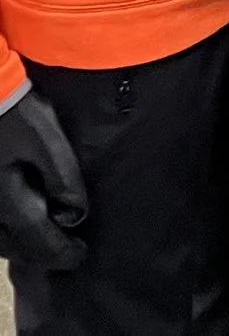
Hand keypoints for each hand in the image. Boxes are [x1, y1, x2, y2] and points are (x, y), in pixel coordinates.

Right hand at [0, 86, 86, 270]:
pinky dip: (6, 233)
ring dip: (21, 245)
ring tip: (43, 239)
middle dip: (41, 255)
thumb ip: (63, 179)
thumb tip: (74, 214)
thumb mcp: (48, 141)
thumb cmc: (15, 115)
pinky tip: (16, 222)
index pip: (39, 244)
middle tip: (65, 251)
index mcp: (10, 203)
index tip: (80, 256)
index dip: (63, 254)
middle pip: (15, 249)